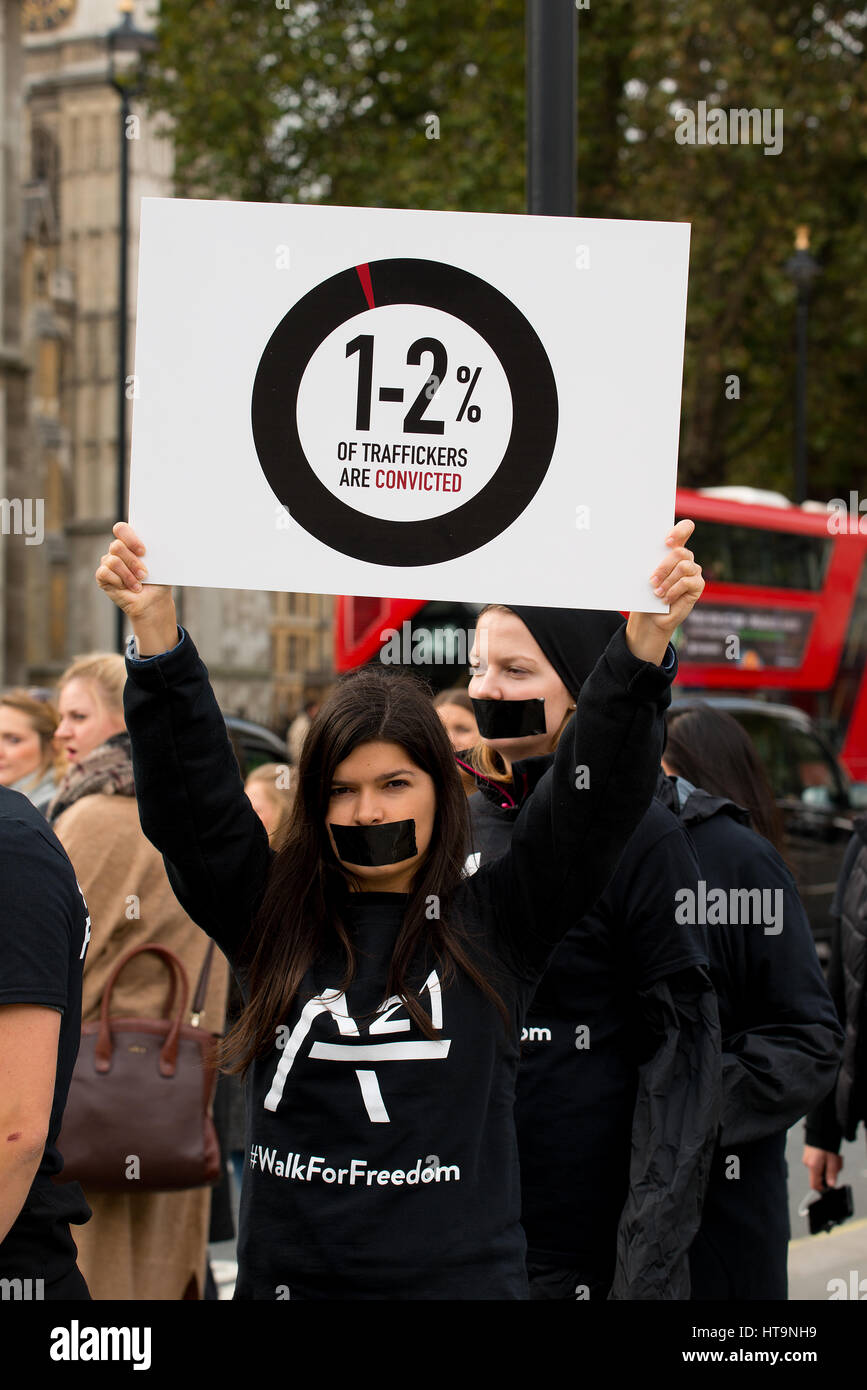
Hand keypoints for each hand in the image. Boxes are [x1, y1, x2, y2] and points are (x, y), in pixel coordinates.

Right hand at [95, 522, 177, 652]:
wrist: (154, 600)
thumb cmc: (158, 580)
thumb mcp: (162, 563)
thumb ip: (160, 548)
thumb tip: (168, 537)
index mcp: (130, 542)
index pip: (121, 529)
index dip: (130, 538)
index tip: (143, 551)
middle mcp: (117, 550)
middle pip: (116, 546)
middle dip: (133, 561)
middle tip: (144, 573)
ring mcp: (108, 563)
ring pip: (113, 560)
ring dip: (128, 575)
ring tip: (139, 583)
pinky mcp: (103, 577)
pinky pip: (105, 572)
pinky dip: (119, 581)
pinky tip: (128, 588)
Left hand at [626, 519, 703, 664]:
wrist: (650, 616)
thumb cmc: (645, 593)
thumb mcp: (644, 574)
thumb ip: (647, 561)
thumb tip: (635, 551)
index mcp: (673, 549)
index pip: (685, 528)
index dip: (680, 530)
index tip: (667, 541)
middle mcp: (686, 558)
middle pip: (680, 552)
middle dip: (663, 566)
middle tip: (651, 580)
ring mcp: (694, 571)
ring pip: (683, 566)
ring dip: (667, 580)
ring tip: (656, 592)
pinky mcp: (697, 585)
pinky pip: (687, 582)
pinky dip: (673, 590)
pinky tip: (665, 599)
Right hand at [802, 1145, 842, 1191]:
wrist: (820, 1128)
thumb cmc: (826, 1142)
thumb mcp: (833, 1160)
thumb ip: (831, 1174)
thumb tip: (831, 1185)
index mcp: (813, 1166)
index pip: (814, 1185)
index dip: (823, 1188)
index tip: (830, 1184)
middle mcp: (807, 1163)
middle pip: (819, 1176)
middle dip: (829, 1172)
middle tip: (836, 1165)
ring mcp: (806, 1158)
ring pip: (819, 1168)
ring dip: (828, 1165)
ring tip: (833, 1156)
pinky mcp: (808, 1154)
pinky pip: (817, 1162)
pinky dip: (824, 1160)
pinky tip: (828, 1153)